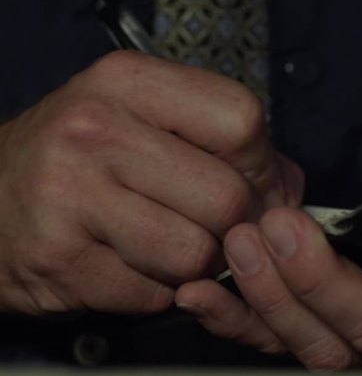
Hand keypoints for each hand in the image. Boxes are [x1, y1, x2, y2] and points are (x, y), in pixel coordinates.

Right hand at [0, 51, 301, 314]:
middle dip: (236, 226)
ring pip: (196, 253)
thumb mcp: (145, 120)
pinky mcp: (60, 258)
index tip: (250, 184)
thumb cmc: (79, 159)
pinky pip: (155, 294)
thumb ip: (227, 143)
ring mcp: (71, 194)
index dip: (260, 166)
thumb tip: (288, 192)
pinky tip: (129, 265)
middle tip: (216, 227)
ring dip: (196, 264)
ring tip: (166, 244)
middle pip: (227, 196)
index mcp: (128, 81)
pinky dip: (157, 291)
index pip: (242, 121)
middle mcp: (95, 129)